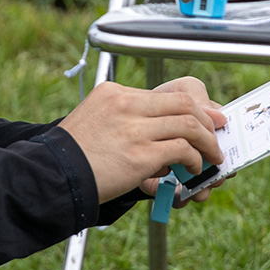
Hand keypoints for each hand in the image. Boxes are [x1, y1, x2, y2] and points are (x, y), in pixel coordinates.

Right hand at [60, 76, 225, 201]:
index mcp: (115, 92)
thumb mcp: (94, 121)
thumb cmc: (72, 157)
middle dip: (207, 119)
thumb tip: (161, 132)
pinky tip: (193, 169)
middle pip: (183, 103)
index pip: (165, 94)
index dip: (193, 106)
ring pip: (188, 124)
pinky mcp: (140, 154)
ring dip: (207, 142)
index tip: (206, 116)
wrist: (52, 176)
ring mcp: (134, 128)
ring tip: (212, 156)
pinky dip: (194, 159)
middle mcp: (126, 104)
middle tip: (217, 132)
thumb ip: (125, 118)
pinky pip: (182, 150)